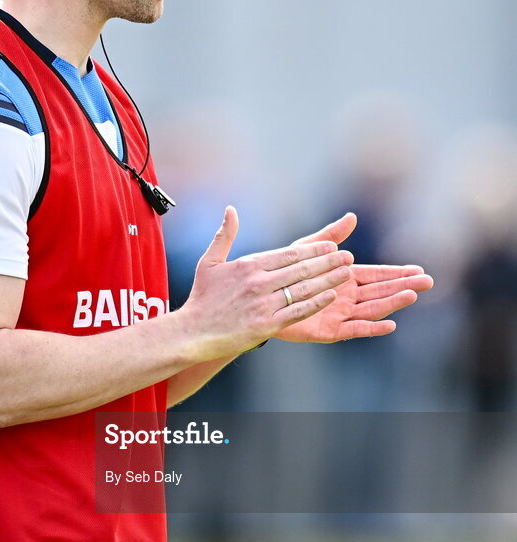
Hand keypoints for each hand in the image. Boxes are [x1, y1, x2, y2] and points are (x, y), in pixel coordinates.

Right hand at [179, 207, 353, 361]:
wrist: (193, 332)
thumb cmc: (202, 297)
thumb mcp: (210, 262)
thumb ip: (224, 235)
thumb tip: (230, 209)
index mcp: (249, 265)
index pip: (288, 254)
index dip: (313, 250)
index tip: (331, 247)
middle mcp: (259, 282)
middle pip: (301, 269)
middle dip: (328, 262)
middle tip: (348, 257)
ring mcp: (265, 304)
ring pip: (304, 289)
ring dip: (328, 280)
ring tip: (347, 274)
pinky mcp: (267, 325)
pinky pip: (298, 311)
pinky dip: (317, 303)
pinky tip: (331, 296)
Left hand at [275, 212, 433, 342]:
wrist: (261, 299)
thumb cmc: (284, 273)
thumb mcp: (307, 250)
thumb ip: (329, 236)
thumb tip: (352, 216)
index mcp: (345, 278)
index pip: (377, 274)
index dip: (397, 272)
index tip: (419, 270)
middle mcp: (347, 297)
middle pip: (381, 291)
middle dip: (403, 286)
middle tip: (427, 282)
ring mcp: (340, 314)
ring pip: (372, 308)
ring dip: (392, 302)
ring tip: (411, 296)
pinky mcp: (330, 330)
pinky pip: (355, 329)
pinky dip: (372, 328)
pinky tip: (390, 324)